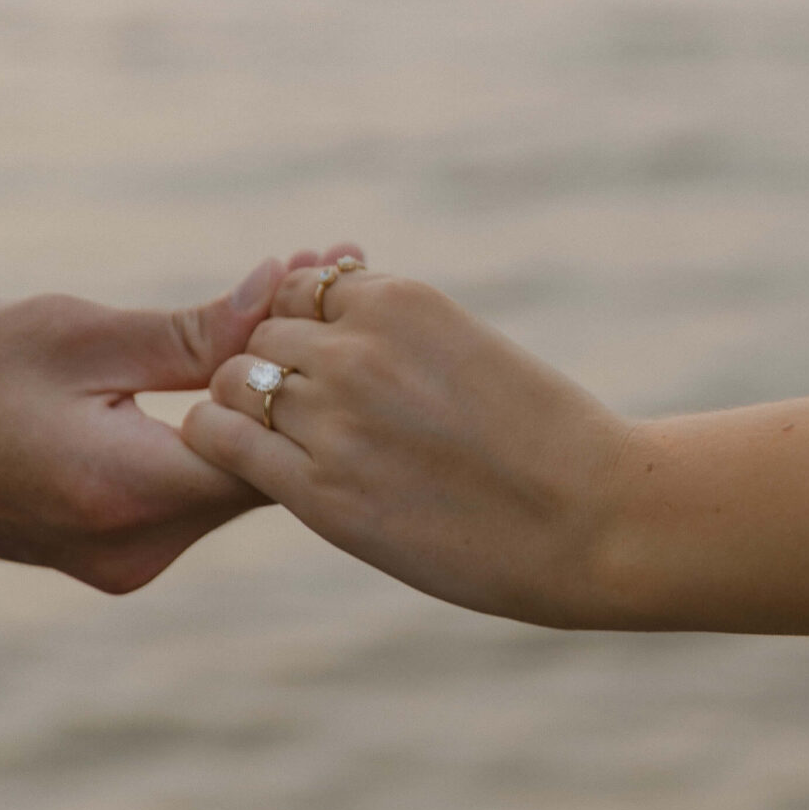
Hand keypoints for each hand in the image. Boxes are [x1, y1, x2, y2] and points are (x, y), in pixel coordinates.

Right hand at [0, 244, 359, 591]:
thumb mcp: (76, 335)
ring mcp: (125, 560)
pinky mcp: (114, 552)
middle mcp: (137, 549)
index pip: (271, 445)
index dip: (308, 361)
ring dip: (260, 397)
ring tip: (294, 301)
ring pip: (234, 478)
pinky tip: (234, 359)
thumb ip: (191, 332)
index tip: (335, 285)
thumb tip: (283, 293)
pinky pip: (194, 489)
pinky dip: (217, 427)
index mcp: (127, 496)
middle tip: (332, 277)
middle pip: (264, 465)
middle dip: (295, 371)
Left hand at [181, 266, 631, 625]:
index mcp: (402, 301)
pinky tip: (242, 458)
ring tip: (278, 439)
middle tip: (302, 413)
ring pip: (231, 382)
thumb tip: (346, 331)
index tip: (322, 364)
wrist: (590, 520)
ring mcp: (333, 419)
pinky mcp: (319, 491)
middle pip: (263, 336)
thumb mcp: (471, 350)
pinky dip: (218, 440)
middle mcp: (359, 349)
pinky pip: (220, 440)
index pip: (302, 289)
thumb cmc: (547, 441)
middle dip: (273, 368)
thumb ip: (401, 337)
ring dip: (244, 406)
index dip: (303, 327)